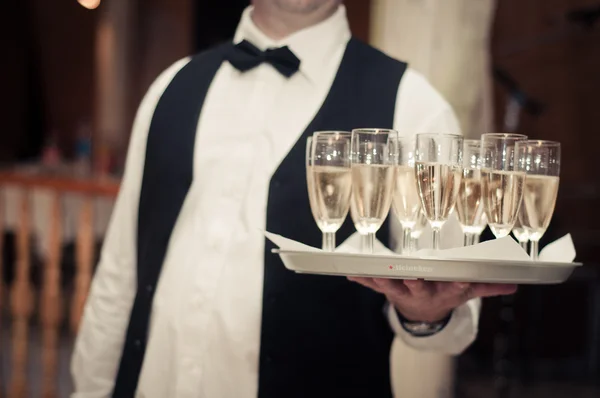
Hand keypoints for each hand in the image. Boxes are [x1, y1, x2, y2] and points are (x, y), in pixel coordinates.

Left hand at [348, 277, 516, 322]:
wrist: (422, 315)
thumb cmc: (445, 294)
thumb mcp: (466, 293)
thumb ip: (488, 286)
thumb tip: (515, 285)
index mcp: (444, 293)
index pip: (454, 289)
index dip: (457, 285)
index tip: (460, 282)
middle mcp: (423, 293)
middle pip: (420, 289)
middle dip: (417, 284)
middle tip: (414, 278)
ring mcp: (403, 293)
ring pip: (393, 287)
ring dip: (384, 281)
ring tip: (377, 275)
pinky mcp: (387, 290)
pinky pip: (372, 284)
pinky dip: (362, 279)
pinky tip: (350, 275)